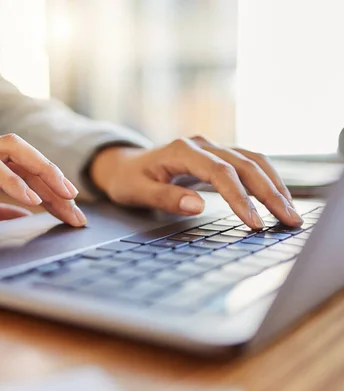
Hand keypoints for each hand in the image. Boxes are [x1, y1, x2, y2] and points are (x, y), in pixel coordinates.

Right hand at [0, 134, 87, 237]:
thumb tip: (23, 213)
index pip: (20, 166)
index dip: (49, 186)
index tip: (70, 210)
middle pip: (23, 153)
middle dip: (54, 176)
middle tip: (76, 205)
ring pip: (10, 149)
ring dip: (41, 172)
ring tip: (63, 197)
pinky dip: (11, 180)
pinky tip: (30, 200)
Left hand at [89, 136, 302, 228]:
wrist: (124, 164)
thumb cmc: (128, 179)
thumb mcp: (136, 191)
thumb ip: (165, 197)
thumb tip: (197, 206)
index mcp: (182, 151)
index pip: (220, 172)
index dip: (240, 197)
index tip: (254, 222)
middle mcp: (202, 145)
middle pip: (245, 164)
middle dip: (270, 192)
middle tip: (289, 220)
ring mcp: (212, 148)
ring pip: (253, 161)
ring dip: (275, 185)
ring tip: (291, 213)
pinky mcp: (218, 156)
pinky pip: (249, 164)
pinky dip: (267, 180)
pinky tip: (279, 198)